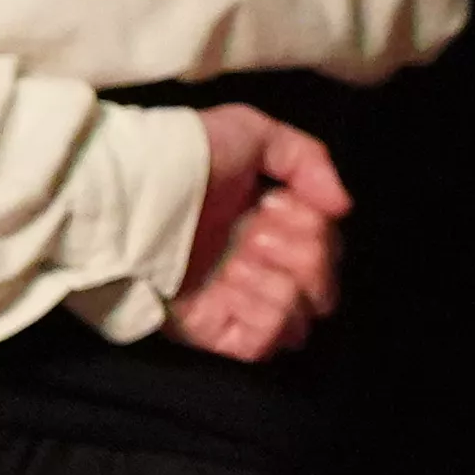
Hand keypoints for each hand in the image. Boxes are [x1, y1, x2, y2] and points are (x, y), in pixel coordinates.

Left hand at [171, 112, 354, 360]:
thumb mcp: (252, 131)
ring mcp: (239, 303)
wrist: (130, 190)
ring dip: (278, 283)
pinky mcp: (217, 332)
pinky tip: (235, 288)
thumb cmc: (186, 156)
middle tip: (254, 232)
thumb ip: (309, 159)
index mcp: (272, 225)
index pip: (327, 246)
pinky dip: (262, 314)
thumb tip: (343, 207)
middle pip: (324, 286)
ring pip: (301, 319)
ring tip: (239, 262)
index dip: (312, 226)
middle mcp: (261, 267)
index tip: (273, 203)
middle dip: (300, 253)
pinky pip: (266, 342)